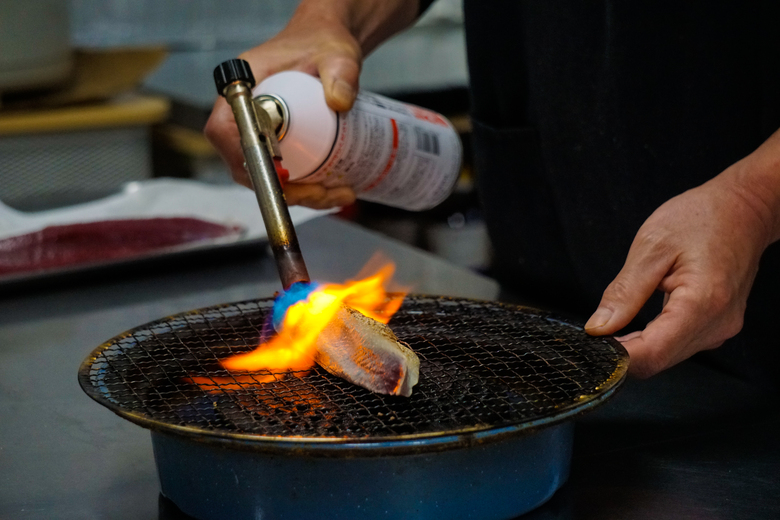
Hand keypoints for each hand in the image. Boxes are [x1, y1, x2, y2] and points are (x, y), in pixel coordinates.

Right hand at [204, 0, 417, 208]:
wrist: (327, 47)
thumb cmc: (323, 44)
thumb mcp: (336, 54)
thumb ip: (341, 71)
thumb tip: (340, 101)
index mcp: (242, 86)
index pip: (224, 130)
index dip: (245, 157)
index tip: (282, 174)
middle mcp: (241, 114)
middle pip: (246, 164)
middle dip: (284, 188)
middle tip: (325, 192)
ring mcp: (256, 132)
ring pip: (265, 177)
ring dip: (300, 195)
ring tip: (339, 194)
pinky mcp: (273, 145)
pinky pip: (281, 175)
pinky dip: (306, 188)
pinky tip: (334, 190)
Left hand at [584, 156, 777, 377]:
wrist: (743, 209)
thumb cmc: (700, 218)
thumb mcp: (651, 247)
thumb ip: (624, 292)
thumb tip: (598, 327)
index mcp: (702, 304)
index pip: (652, 354)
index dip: (617, 358)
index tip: (591, 347)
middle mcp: (716, 325)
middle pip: (659, 361)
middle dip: (623, 353)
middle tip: (595, 334)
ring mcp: (720, 329)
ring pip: (667, 357)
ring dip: (637, 347)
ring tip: (613, 325)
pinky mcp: (717, 326)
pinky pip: (678, 345)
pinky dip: (652, 339)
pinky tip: (635, 324)